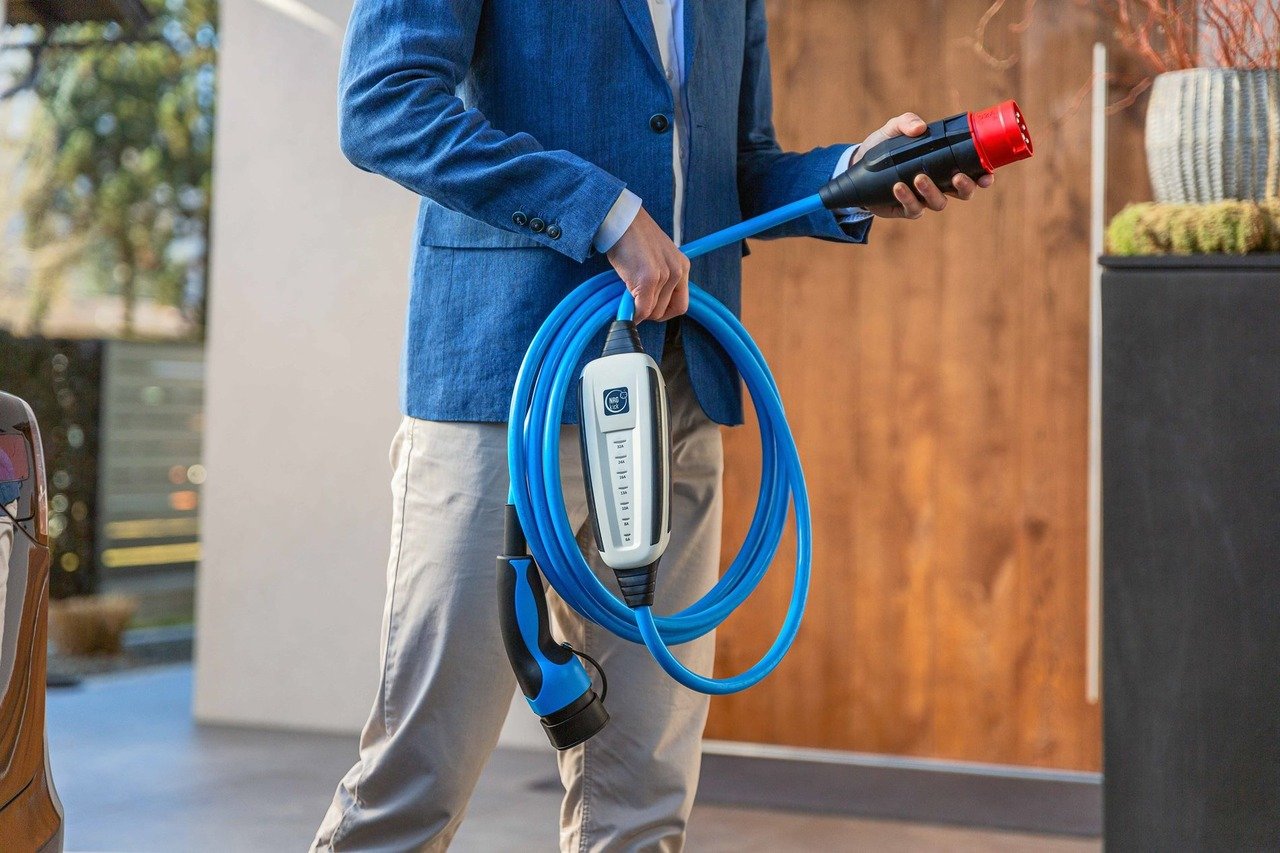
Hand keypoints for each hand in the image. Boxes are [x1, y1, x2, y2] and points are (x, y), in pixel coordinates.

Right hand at [607, 207, 689, 322]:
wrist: (622, 220)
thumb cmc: (633, 238)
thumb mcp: (656, 258)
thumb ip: (660, 280)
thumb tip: (649, 306)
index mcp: (682, 266)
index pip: (681, 305)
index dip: (664, 312)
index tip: (650, 309)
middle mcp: (678, 271)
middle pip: (665, 311)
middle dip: (648, 311)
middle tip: (634, 302)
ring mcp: (664, 276)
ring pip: (652, 311)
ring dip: (638, 309)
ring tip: (628, 293)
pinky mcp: (649, 279)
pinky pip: (641, 309)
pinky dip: (632, 313)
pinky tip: (625, 306)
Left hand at [853, 112, 995, 219]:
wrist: (858, 165)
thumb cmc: (884, 146)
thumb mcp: (894, 129)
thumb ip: (907, 122)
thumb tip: (920, 127)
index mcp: (946, 164)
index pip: (973, 172)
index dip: (984, 176)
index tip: (987, 175)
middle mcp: (939, 183)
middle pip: (963, 193)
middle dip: (965, 188)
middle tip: (956, 177)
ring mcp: (923, 198)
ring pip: (939, 203)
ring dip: (932, 191)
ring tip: (919, 177)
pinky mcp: (906, 208)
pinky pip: (913, 209)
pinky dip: (907, 198)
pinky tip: (898, 186)